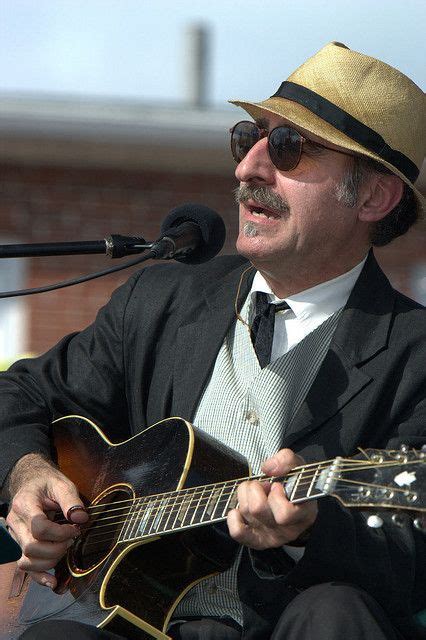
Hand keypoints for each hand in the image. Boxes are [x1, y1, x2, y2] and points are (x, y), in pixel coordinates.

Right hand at [6, 454, 87, 588]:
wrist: (32, 482)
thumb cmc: (47, 483)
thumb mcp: (62, 484)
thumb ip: (71, 500)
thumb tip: (81, 518)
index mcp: (24, 504)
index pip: (39, 527)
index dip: (60, 533)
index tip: (75, 528)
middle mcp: (15, 522)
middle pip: (31, 547)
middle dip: (56, 548)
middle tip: (71, 540)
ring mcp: (15, 536)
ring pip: (26, 561)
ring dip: (49, 561)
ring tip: (64, 549)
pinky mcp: (20, 545)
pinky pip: (25, 567)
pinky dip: (38, 576)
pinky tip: (52, 581)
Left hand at [227, 448, 317, 549]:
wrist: (292, 500)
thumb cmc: (295, 484)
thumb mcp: (297, 467)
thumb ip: (286, 460)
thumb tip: (268, 468)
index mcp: (304, 515)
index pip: (284, 514)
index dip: (276, 495)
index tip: (277, 485)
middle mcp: (288, 530)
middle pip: (258, 509)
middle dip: (255, 488)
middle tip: (263, 485)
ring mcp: (271, 537)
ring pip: (246, 512)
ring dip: (245, 495)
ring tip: (256, 492)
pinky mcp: (256, 541)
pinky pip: (237, 532)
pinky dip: (234, 516)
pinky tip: (241, 508)